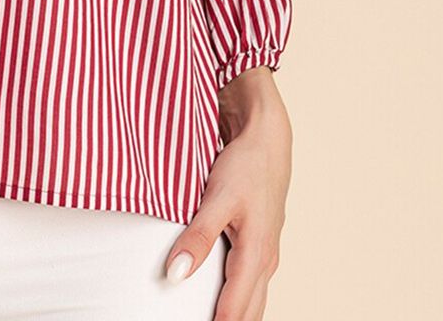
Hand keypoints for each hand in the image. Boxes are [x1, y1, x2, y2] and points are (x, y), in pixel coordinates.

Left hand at [164, 67, 292, 320]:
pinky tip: (219, 302)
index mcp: (256, 256)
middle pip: (248, 313)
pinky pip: (250, 285)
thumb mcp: (217, 198)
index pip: (234, 312)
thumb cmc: (245, 166)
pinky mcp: (259, 245)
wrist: (267, 139)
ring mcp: (265, 255)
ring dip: (235, 315)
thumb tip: (175, 275)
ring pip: (252, 301)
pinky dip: (238, 301)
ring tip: (208, 318)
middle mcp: (265, 262)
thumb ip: (197, 237)